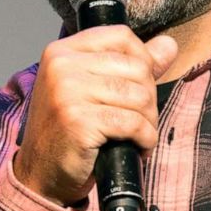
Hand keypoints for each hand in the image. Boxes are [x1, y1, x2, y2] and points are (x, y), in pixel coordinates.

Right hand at [13, 27, 178, 206]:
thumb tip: (169, 44)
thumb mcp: (94, 90)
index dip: (143, 60)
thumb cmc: (69, 131)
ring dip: (149, 121)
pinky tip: (138, 147)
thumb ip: (131, 65)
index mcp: (62, 51)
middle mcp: (62, 66)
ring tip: (138, 136)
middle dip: (149, 98)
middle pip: (136, 67)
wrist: (41, 174)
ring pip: (139, 96)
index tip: (140, 87)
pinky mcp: (78, 121)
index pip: (121, 36)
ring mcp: (67, 92)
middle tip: (140, 121)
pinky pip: (133, 123)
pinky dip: (145, 138)